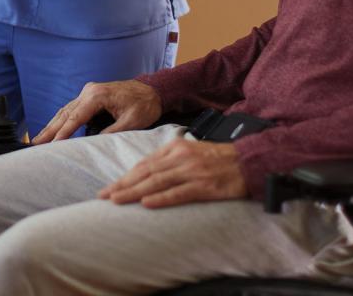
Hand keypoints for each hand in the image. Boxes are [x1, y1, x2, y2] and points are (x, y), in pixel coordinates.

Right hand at [33, 80, 161, 143]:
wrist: (153, 90)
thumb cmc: (145, 105)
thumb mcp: (132, 122)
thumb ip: (112, 133)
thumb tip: (94, 144)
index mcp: (98, 95)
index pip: (75, 117)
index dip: (63, 132)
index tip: (52, 145)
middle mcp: (89, 91)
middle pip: (65, 113)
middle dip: (50, 129)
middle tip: (35, 143)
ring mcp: (89, 92)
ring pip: (66, 110)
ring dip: (53, 125)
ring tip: (38, 139)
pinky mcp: (90, 95)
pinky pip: (72, 108)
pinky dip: (62, 120)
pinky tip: (54, 129)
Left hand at [99, 138, 248, 207]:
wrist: (249, 161)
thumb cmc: (218, 159)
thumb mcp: (191, 152)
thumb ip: (170, 161)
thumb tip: (146, 174)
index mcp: (175, 147)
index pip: (144, 164)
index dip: (125, 176)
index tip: (110, 187)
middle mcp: (180, 157)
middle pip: (145, 172)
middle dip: (122, 185)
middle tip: (103, 196)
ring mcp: (192, 171)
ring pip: (156, 182)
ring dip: (133, 192)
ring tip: (116, 201)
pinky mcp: (204, 186)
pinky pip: (178, 193)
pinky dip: (161, 198)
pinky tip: (146, 204)